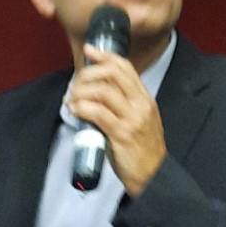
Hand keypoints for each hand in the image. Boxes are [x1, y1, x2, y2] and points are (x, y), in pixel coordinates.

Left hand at [68, 44, 166, 197]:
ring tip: (72, 100)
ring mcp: (132, 119)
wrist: (153, 176)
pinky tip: (75, 110)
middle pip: (113, 74)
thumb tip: (95, 91)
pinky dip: (82, 108)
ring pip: (103, 91)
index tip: (89, 50)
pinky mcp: (122, 134)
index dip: (105, 55)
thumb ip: (122, 105)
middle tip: (75, 83)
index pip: (125, 67)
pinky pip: (98, 113)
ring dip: (81, 92)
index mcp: (144, 99)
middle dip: (88, 73)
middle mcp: (141, 105)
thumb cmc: (140, 151)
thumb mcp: (137, 120)